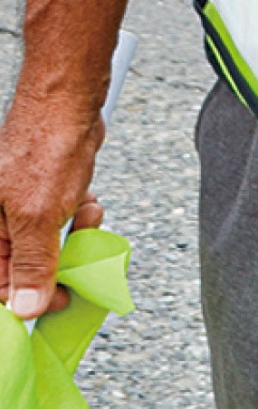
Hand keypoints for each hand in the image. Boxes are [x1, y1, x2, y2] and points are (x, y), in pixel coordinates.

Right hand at [0, 92, 104, 319]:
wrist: (68, 98)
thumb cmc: (46, 148)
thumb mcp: (38, 217)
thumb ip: (32, 265)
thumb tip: (25, 309)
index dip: (28, 298)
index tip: (60, 298)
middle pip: (24, 264)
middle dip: (57, 260)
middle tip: (80, 257)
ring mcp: (19, 201)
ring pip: (47, 240)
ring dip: (72, 235)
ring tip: (87, 216)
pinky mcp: (41, 188)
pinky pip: (58, 216)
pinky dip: (77, 213)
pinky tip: (88, 201)